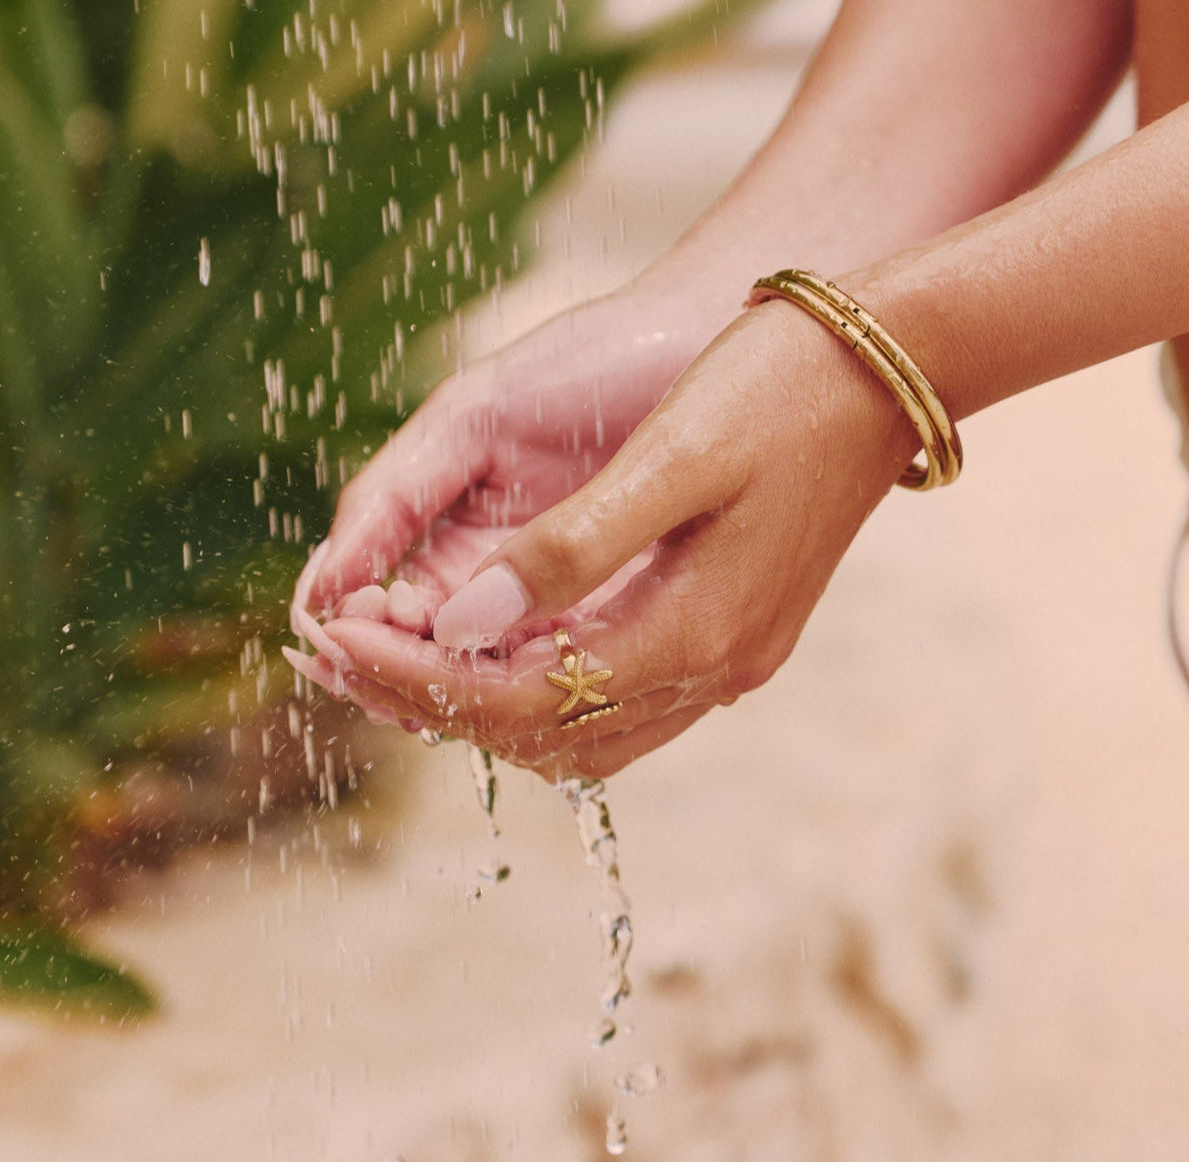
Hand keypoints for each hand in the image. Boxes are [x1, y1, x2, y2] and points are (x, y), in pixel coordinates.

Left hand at [288, 299, 918, 776]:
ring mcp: (728, 662)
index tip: (335, 633)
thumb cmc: (779, 390)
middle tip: (338, 653)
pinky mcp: (732, 638)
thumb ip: (568, 553)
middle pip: (541, 731)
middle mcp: (713, 669)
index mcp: (694, 632)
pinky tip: (492, 647)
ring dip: (480, 702)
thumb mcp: (671, 458)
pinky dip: (540, 689)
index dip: (420, 675)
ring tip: (394, 654)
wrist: (888, 368)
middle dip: (431, 697)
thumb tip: (463, 626)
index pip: (522, 698)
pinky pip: (614, 701)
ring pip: (576, 732)